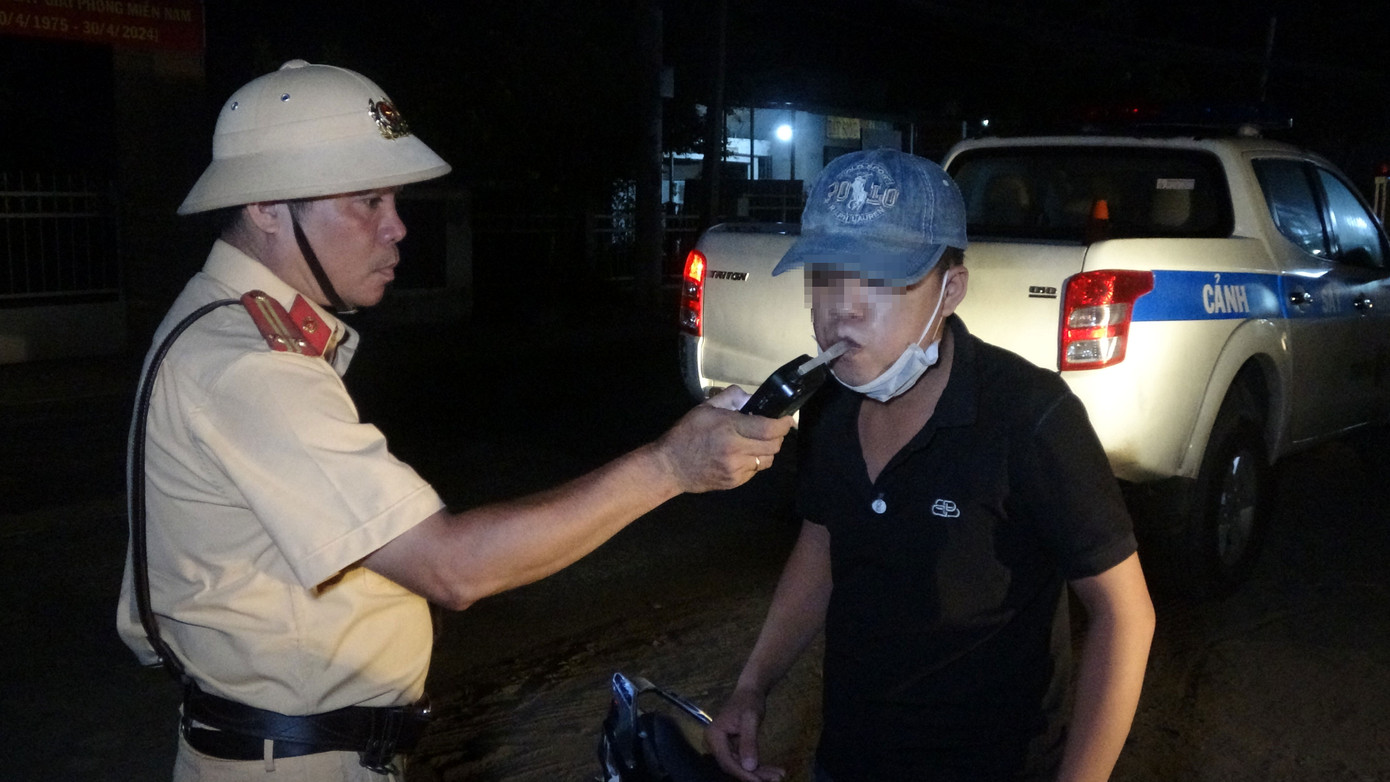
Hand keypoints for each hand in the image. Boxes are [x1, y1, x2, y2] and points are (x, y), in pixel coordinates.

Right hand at [655, 387, 792, 493]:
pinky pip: (755, 470)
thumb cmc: (687, 433)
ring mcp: (736, 468)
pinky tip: (742, 456)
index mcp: (729, 427)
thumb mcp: (705, 408)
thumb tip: (750, 397)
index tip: (787, 419)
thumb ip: (730, 398)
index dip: (784, 424)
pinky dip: (754, 462)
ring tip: (756, 443)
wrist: (670, 466)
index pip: (769, 428)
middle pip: (773, 445)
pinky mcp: (735, 481)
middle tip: (773, 430)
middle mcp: (736, 449)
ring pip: (767, 459)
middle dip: (778, 436)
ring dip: (766, 450)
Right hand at [706, 687, 784, 781]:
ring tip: (779, 776)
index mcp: (714, 736)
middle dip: (754, 775)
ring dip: (759, 772)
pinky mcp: (731, 747)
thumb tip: (750, 767)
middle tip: (776, 779)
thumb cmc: (749, 701)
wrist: (750, 691)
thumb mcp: (751, 719)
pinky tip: (773, 771)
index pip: (727, 761)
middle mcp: (715, 743)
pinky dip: (758, 766)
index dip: (743, 774)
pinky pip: (743, 760)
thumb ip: (749, 742)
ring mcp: (723, 746)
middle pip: (733, 766)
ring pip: (740, 765)